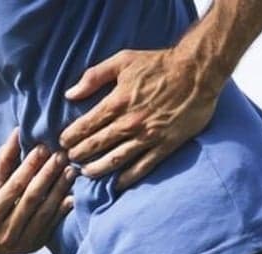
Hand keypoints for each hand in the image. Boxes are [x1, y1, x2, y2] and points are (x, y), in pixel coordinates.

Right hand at [0, 128, 76, 253]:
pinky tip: (72, 195)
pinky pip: (51, 225)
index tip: (43, 148)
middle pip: (31, 198)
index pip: (14, 186)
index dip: (29, 166)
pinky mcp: (33, 245)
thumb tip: (17, 132)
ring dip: (59, 189)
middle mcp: (4, 231)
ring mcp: (20, 241)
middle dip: (47, 175)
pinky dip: (62, 209)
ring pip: (44, 211)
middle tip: (61, 156)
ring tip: (70, 170)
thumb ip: (4, 160)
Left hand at [58, 48, 222, 190]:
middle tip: (69, 161)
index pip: (85, 126)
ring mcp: (147, 136)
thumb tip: (70, 94)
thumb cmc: (159, 64)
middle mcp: (129, 123)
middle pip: (97, 145)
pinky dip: (128, 177)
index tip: (63, 143)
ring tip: (85, 173)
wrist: (199, 71)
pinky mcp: (165, 145)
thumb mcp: (123, 61)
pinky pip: (143, 166)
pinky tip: (116, 184)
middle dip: (79, 155)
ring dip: (97, 169)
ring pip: (115, 159)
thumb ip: (94, 77)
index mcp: (116, 102)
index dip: (70, 137)